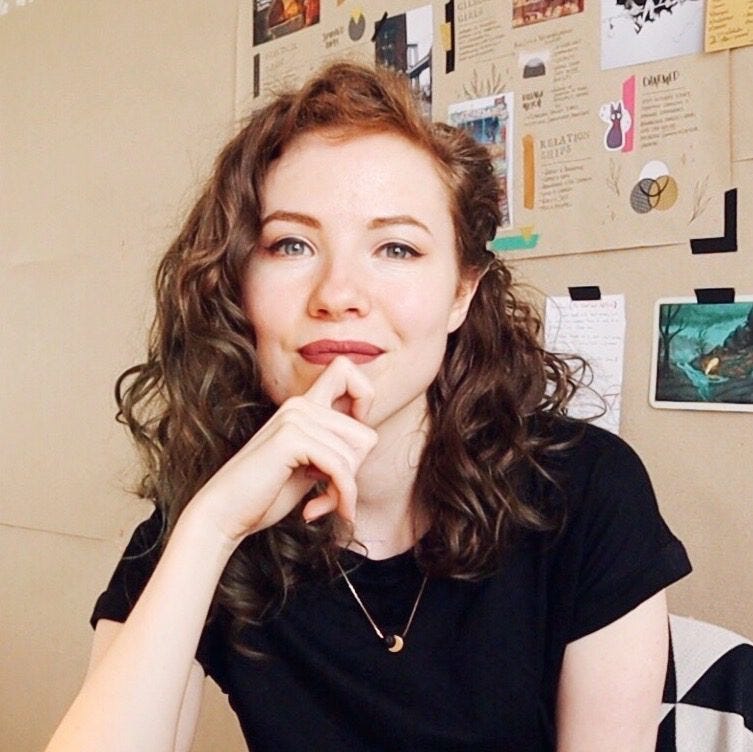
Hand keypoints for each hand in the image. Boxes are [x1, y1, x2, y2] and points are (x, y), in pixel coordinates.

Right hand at [188, 356, 377, 547]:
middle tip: (331, 494)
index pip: (347, 371)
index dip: (363, 400)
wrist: (224, 514)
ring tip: (320, 504)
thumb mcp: (308, 465)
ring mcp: (295, 418)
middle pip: (364, 433)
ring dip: (343, 491)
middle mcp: (299, 404)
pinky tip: (313, 512)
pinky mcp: (291, 438)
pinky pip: (340, 468)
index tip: (348, 444)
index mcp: (302, 405)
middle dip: (353, 472)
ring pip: (355, 455)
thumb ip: (332, 447)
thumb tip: (370, 437)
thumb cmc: (265, 494)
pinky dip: (339, 496)